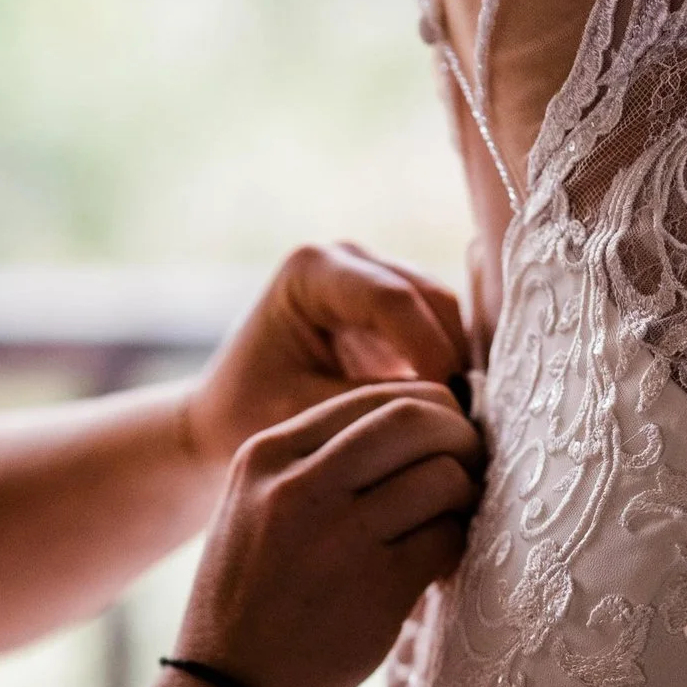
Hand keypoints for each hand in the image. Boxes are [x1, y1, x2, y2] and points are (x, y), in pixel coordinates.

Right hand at [176, 382, 482, 686]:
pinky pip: (448, 537)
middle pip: (415, 420)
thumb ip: (317, 462)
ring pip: (442, 475)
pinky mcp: (378, 586)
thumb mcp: (256, 509)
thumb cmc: (253, 599)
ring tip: (453, 518)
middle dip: (459, 436)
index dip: (425, 408)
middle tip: (471, 464)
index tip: (444, 433)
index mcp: (267, 455)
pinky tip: (438, 562)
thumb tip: (419, 423)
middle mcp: (299, 485)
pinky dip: (457, 544)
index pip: (371, 399)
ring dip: (465, 494)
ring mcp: (340, 536)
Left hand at [183, 244, 468, 464]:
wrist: (227, 416)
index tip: (444, 410)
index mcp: (312, 270)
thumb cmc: (249, 415)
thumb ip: (369, 406)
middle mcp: (350, 260)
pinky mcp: (396, 311)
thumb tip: (446, 410)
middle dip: (451, 360)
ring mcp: (377, 279)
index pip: (391, 300)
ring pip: (447, 316)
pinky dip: (452, 372)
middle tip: (458, 425)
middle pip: (431, 299)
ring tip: (454, 426)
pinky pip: (444, 334)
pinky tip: (448, 418)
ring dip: (459, 367)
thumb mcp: (302, 413)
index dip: (428, 352)